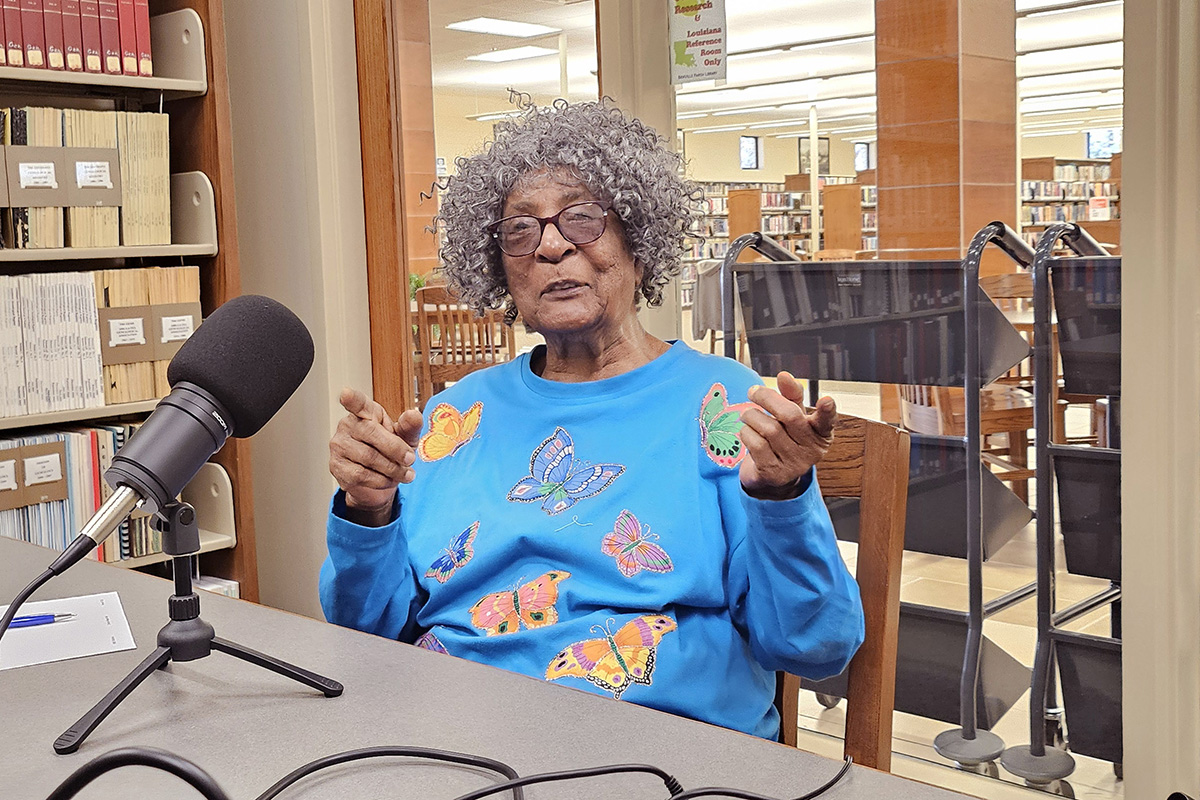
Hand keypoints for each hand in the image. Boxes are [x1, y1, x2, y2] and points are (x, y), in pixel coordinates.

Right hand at [329, 388, 422, 523]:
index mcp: (366, 412)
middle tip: (410, 459)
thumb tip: (413, 415)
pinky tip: (389, 479)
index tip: (346, 394)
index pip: (357, 403)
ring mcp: (339, 446)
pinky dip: (381, 480)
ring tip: (406, 473)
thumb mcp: (406, 438)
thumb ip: (410, 427)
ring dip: (392, 469)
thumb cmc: (391, 452)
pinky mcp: (337, 467)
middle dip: (396, 449)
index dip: (352, 399)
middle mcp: (348, 425)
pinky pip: (361, 475)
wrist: (381, 481)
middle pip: (370, 432)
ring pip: (368, 457)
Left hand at [738, 372, 836, 500]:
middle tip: (752, 391)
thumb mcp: (793, 416)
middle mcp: (812, 450)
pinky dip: (746, 432)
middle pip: (789, 416)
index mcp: (821, 433)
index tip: (826, 400)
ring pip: (769, 428)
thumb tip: (784, 376)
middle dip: (767, 398)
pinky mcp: (773, 473)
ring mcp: (793, 464)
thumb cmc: (785, 438)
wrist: (772, 476)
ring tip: (748, 415)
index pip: (827, 421)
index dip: (828, 410)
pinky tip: (747, 432)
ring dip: (751, 416)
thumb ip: (791, 395)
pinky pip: (755, 443)